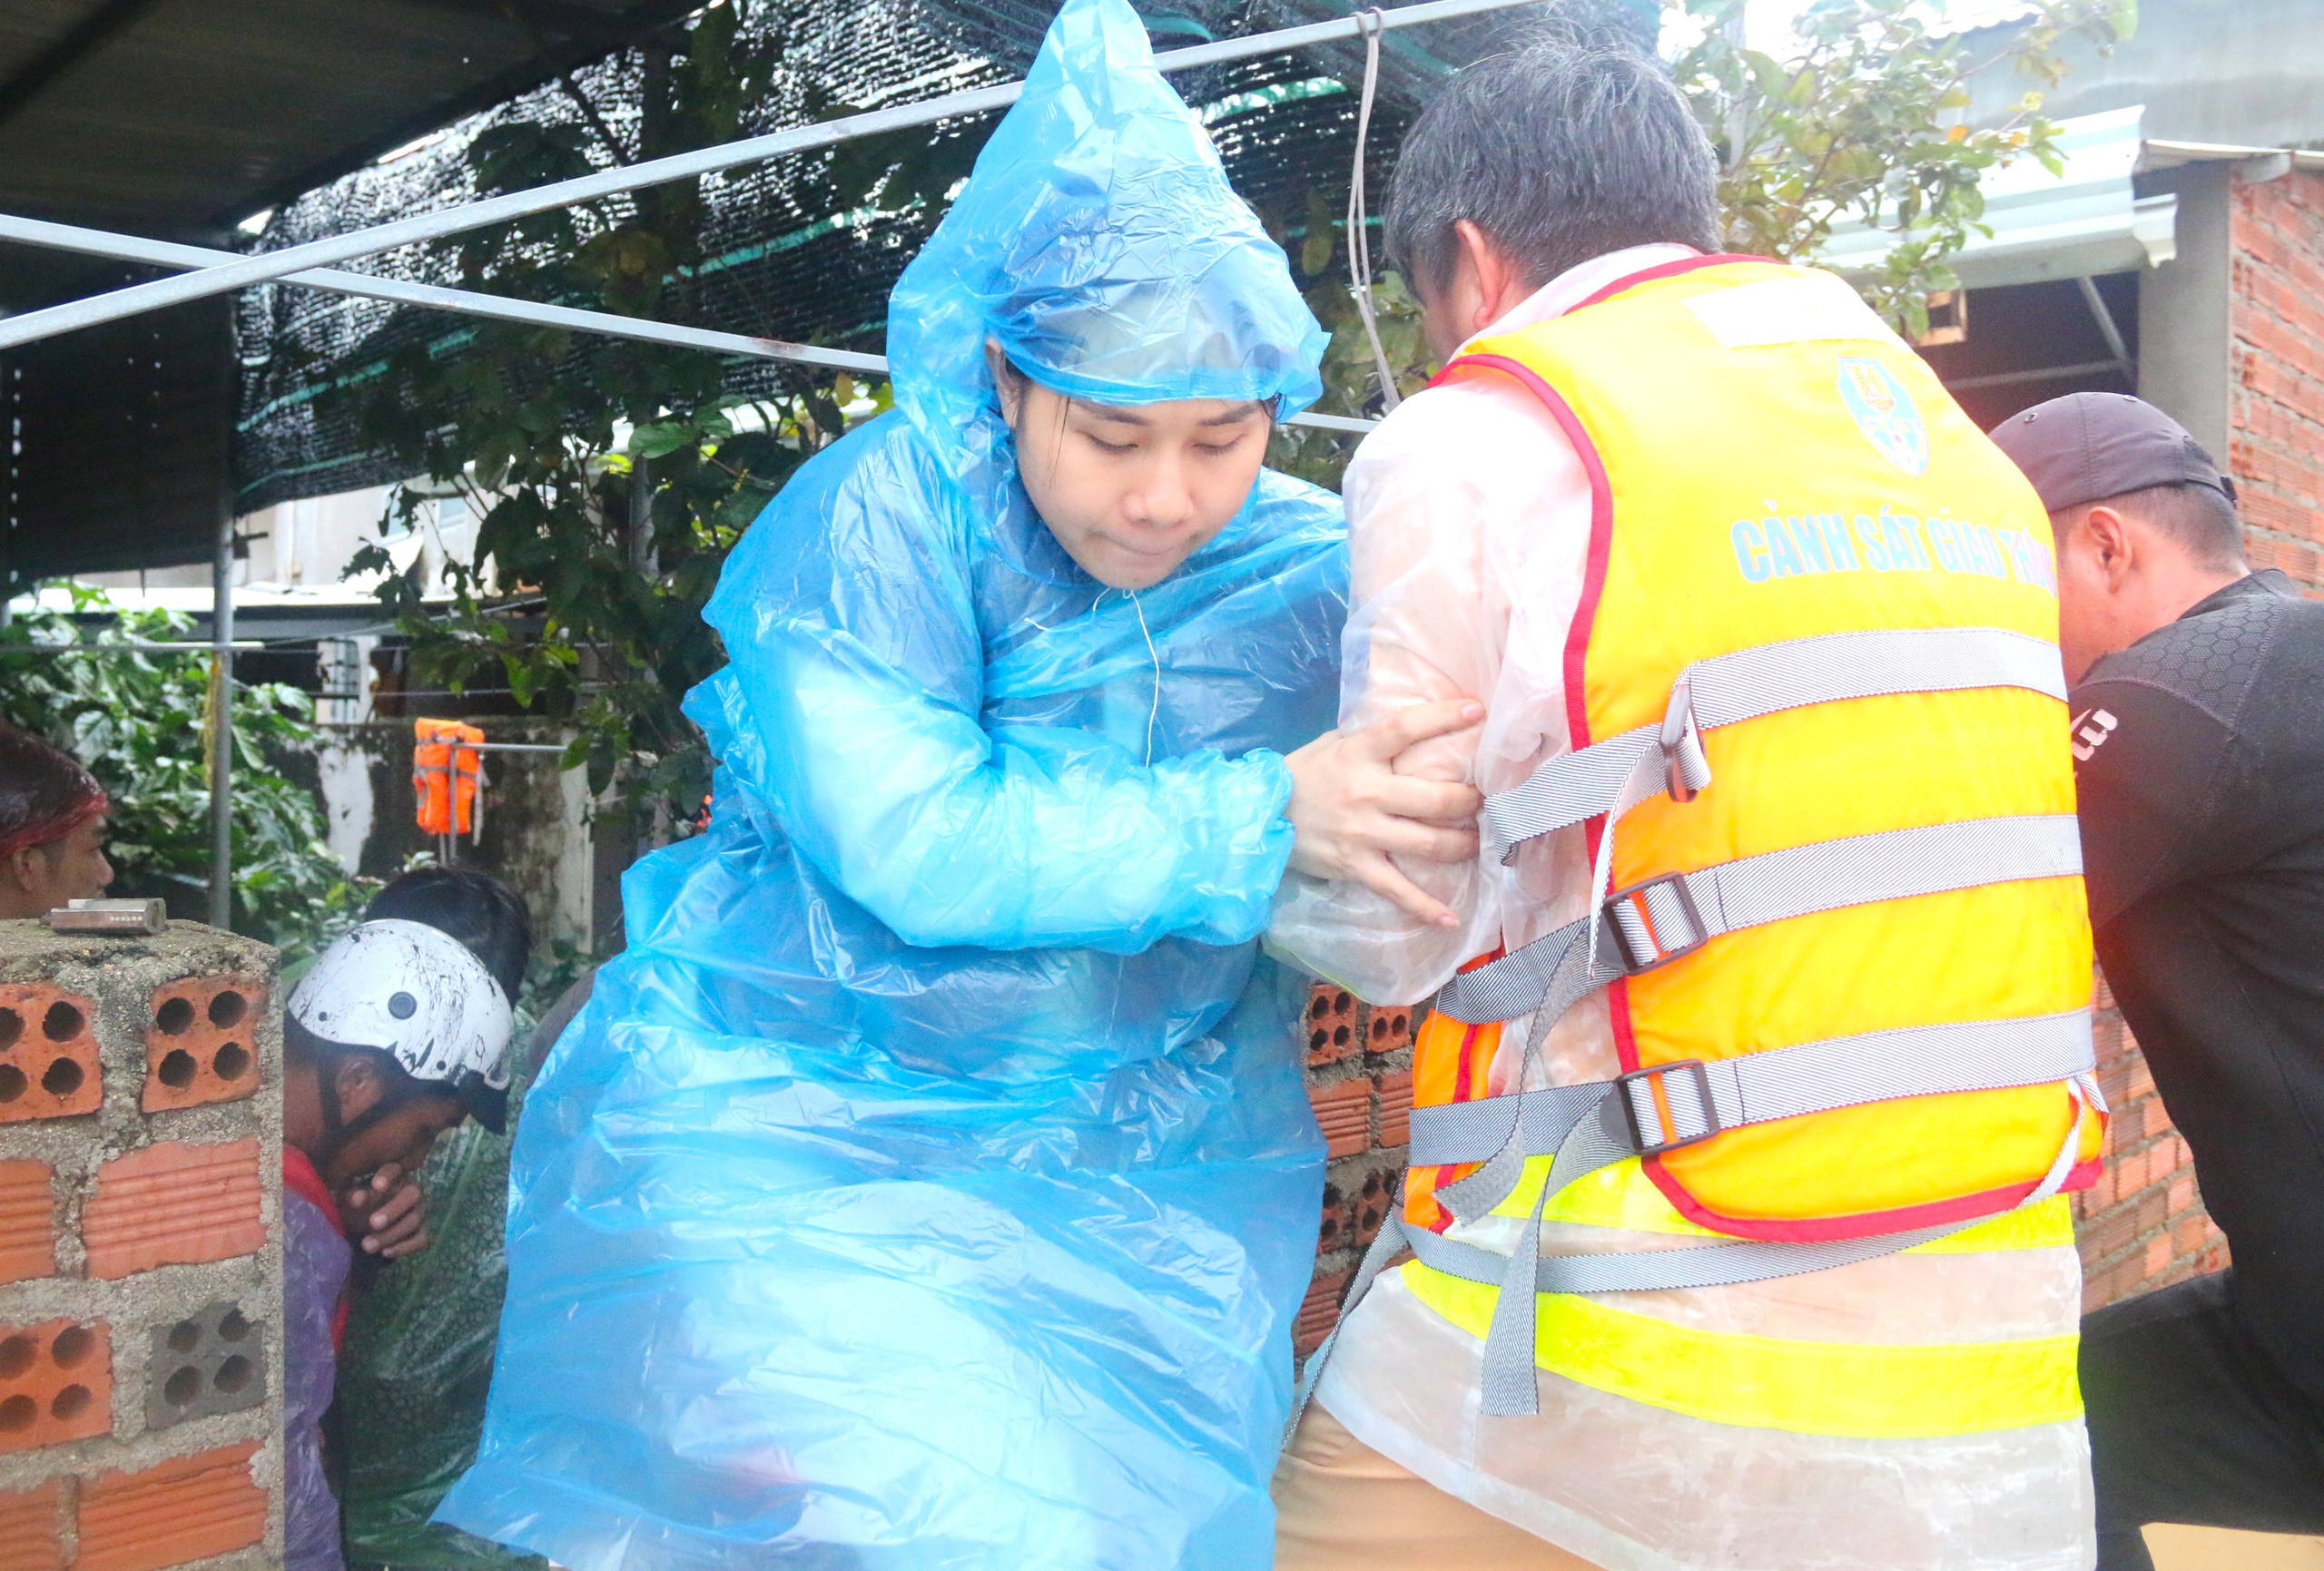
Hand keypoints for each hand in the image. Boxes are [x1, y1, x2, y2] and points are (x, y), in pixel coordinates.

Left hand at [341, 1164, 429, 1258]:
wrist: (365, 1230)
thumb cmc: (358, 1208)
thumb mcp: (350, 1201)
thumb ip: (353, 1198)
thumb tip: (356, 1199)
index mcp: (394, 1176)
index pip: (394, 1169)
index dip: (387, 1176)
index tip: (377, 1185)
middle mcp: (413, 1190)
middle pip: (412, 1195)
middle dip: (393, 1209)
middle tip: (373, 1223)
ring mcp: (421, 1211)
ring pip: (414, 1220)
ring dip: (390, 1234)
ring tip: (366, 1245)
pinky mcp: (423, 1231)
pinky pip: (422, 1239)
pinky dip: (404, 1247)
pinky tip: (385, 1252)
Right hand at [1285, 698, 1484, 927]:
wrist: (1258, 816)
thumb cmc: (1300, 776)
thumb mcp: (1330, 745)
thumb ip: (1368, 739)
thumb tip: (1411, 730)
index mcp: (1358, 754)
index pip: (1405, 728)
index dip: (1443, 716)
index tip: (1477, 711)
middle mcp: (1365, 793)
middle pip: (1434, 798)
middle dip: (1470, 800)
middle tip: (1484, 800)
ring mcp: (1362, 833)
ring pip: (1427, 844)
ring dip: (1462, 845)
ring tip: (1477, 842)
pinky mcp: (1355, 867)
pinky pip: (1397, 891)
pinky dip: (1426, 908)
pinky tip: (1450, 920)